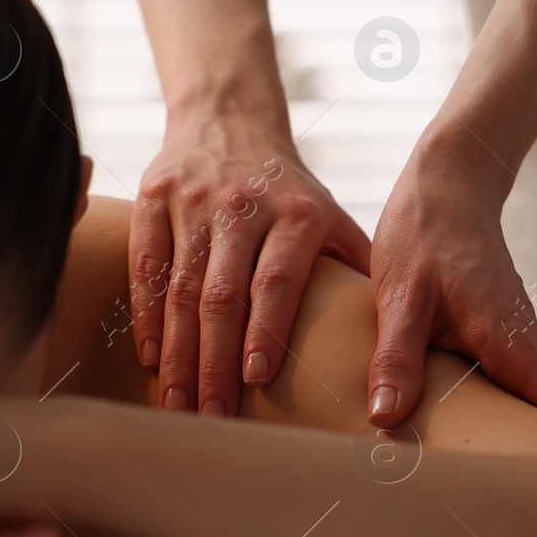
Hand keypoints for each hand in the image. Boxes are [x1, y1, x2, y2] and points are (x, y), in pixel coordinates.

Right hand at [131, 114, 370, 415]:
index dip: (266, 330)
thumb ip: (354, 269)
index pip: (276, 280)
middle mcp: (241, 207)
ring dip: (176, 353)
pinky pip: (144, 266)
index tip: (257, 380)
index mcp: (295, 215)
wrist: (229, 118)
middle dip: (214, 363)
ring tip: (177, 406)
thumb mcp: (330, 217)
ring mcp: (193, 202)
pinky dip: (145, 316)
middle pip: (222, 295)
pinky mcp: (152, 198)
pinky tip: (149, 359)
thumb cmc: (289, 191)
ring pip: (178, 288)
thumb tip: (392, 340)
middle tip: (211, 418)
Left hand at [367, 134, 536, 440]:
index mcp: (513, 343)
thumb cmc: (427, 236)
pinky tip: (493, 463)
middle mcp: (526, 352)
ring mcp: (516, 352)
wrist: (445, 187)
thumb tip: (387, 419)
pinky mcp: (499, 349)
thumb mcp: (402, 295)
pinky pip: (520, 399)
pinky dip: (520, 432)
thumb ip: (396, 356)